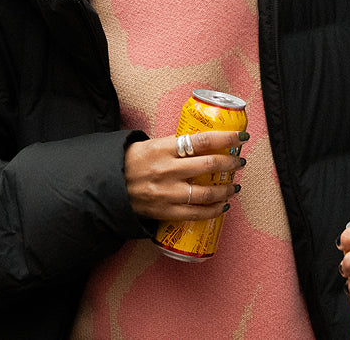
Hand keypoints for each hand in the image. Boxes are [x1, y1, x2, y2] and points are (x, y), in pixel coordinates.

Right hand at [123, 129, 246, 221]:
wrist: (108, 186)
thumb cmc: (132, 161)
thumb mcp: (152, 144)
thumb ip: (176, 143)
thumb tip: (204, 141)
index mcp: (164, 149)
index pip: (202, 140)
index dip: (226, 138)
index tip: (241, 136)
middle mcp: (167, 170)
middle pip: (208, 165)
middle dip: (230, 163)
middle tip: (240, 161)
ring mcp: (167, 193)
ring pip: (206, 193)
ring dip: (226, 189)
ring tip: (234, 186)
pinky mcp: (166, 211)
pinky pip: (196, 213)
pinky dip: (214, 210)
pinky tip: (223, 205)